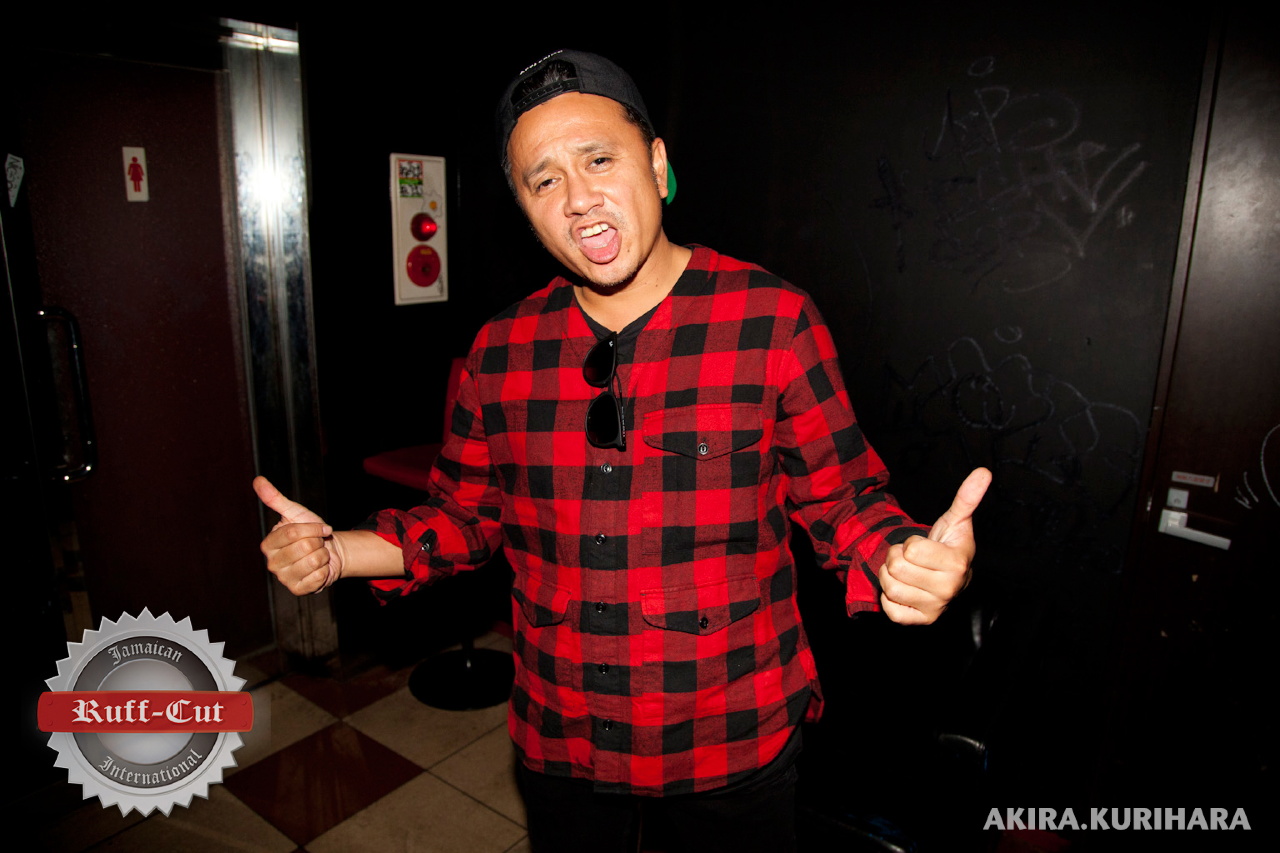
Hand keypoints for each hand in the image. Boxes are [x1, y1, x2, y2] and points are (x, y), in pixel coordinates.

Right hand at [254, 475, 341, 595]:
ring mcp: (284, 579)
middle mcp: (272, 563)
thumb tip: (258, 480)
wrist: (328, 551)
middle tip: (316, 544)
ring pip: (314, 561)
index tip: (322, 528)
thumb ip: (275, 499)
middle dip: (318, 542)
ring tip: (317, 554)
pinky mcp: (297, 590)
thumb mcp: (295, 513)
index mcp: (268, 544)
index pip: (294, 532)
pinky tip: (319, 568)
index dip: (313, 528)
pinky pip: (319, 577)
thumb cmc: (310, 532)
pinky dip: (325, 570)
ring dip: (323, 555)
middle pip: (305, 547)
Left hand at [878, 467, 990, 624]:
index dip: (911, 543)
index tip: (924, 546)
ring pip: (889, 585)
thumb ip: (966, 498)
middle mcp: (948, 590)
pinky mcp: (920, 621)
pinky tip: (905, 590)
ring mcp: (935, 608)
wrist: (946, 576)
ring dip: (890, 575)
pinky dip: (889, 597)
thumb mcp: (955, 521)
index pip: (911, 548)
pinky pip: (889, 609)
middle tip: (912, 559)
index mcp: (957, 564)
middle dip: (897, 556)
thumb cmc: (947, 546)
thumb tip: (983, 472)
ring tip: (908, 571)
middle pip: (896, 566)